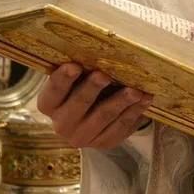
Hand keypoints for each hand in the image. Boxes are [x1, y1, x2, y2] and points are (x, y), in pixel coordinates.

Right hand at [37, 64, 153, 149]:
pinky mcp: (104, 142)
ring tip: (135, 90)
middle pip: (79, 104)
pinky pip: (121, 127)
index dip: (63, 79)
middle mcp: (62, 125)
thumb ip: (80, 68)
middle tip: (105, 75)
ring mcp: (83, 137)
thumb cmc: (81, 86)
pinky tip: (145, 99)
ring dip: (120, 102)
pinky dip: (134, 112)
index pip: (53, 92)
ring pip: (103, 117)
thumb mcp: (75, 78)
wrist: (91, 113)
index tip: (74, 66)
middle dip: (92, 89)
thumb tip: (96, 50)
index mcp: (49, 104)